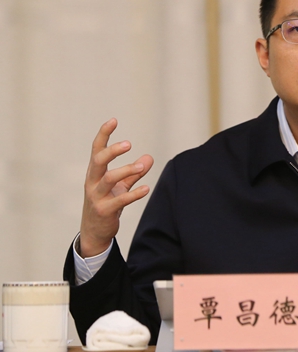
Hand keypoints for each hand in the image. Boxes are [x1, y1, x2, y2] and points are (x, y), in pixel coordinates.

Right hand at [79, 119, 153, 256]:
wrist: (95, 232)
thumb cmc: (107, 203)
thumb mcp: (120, 186)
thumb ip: (134, 173)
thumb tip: (149, 157)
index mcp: (95, 173)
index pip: (96, 150)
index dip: (103, 134)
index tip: (113, 120)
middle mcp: (92, 182)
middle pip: (98, 161)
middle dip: (112, 151)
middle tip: (129, 144)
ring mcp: (97, 197)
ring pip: (109, 180)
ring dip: (126, 171)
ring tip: (141, 166)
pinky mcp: (104, 211)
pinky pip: (120, 200)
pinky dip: (133, 194)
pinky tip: (146, 189)